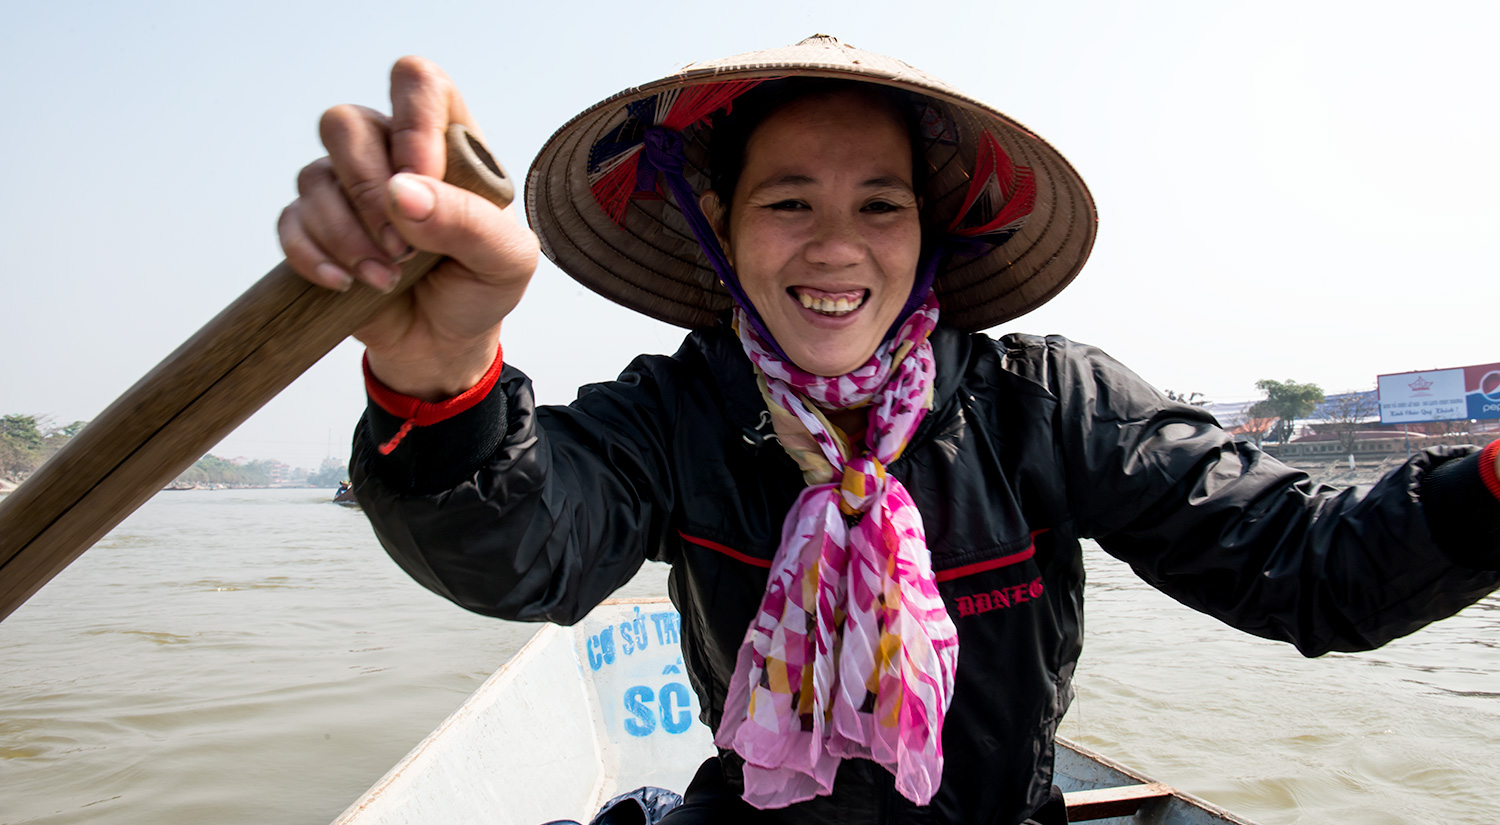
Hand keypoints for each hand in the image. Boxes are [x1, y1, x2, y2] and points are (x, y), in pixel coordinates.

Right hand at [278, 57, 538, 399]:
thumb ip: (469, 222)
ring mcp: (348, 189)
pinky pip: (290, 222)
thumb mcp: (506, 261)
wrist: (444, 345)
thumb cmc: (480, 289)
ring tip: (386, 277)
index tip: (422, 177)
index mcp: (445, 143)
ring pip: (313, 177)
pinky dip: (314, 256)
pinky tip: (347, 284)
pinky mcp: (315, 228)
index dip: (412, 121)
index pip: (418, 85)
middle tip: (404, 248)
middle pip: (345, 124)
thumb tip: (402, 192)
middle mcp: (390, 154)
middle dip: (368, 192)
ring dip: (347, 235)